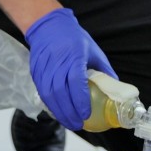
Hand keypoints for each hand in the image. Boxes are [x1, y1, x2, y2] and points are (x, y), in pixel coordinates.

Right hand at [25, 8, 115, 129]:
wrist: (47, 26)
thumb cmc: (73, 37)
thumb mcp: (93, 50)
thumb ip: (103, 70)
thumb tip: (115, 90)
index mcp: (74, 56)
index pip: (76, 82)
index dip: (80, 100)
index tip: (87, 114)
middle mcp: (57, 63)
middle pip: (60, 93)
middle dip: (69, 112)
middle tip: (78, 125)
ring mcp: (44, 68)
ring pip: (48, 95)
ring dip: (58, 112)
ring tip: (69, 122)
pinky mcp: (35, 72)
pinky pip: (42, 92)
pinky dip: (50, 105)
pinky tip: (58, 112)